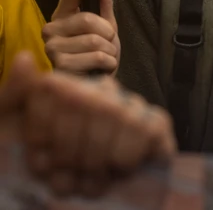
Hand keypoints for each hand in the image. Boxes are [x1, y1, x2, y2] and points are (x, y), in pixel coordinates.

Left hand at [0, 51, 176, 196]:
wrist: (58, 198)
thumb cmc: (36, 166)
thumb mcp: (11, 132)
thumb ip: (14, 96)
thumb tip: (24, 58)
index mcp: (65, 89)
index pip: (57, 89)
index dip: (43, 132)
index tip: (38, 157)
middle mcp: (99, 91)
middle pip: (88, 105)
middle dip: (70, 152)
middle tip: (63, 177)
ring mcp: (130, 106)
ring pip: (120, 116)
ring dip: (97, 161)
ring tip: (85, 182)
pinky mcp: (156, 126)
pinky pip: (151, 128)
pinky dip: (129, 156)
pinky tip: (116, 172)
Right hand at [43, 0, 119, 74]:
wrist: (96, 79)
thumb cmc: (97, 50)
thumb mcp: (105, 23)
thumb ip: (104, 0)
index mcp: (62, 15)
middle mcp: (51, 29)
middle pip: (88, 19)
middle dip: (108, 33)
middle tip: (108, 43)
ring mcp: (52, 47)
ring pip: (94, 40)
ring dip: (110, 50)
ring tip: (105, 57)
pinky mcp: (60, 65)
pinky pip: (96, 56)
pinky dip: (108, 62)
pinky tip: (103, 68)